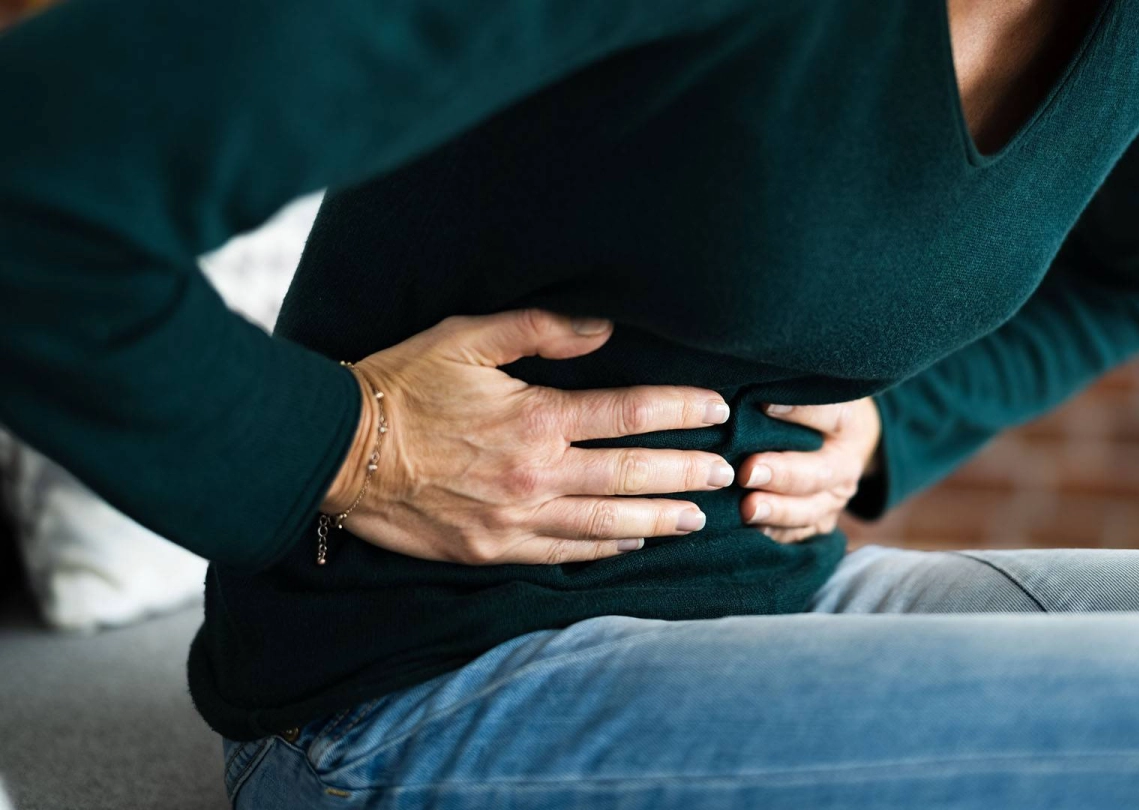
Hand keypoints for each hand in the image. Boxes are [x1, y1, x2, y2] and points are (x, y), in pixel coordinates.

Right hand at [323, 309, 734, 564]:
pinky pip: (563, 553)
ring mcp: (516, 520)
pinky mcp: (492, 550)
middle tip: (725, 474)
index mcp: (536, 419)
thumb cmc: (402, 384)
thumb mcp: (466, 336)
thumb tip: (604, 329)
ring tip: (699, 518)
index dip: (679, 411)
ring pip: (607, 523)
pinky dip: (605, 549)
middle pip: (631, 475)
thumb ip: (541, 330)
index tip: (716, 409)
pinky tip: (632, 543)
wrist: (337, 451)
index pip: (629, 415)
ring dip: (659, 520)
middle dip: (685, 473)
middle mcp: (536, 475)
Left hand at [735, 398, 881, 542]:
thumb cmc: (819, 412)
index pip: (830, 417)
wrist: (846, 445)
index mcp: (848, 428)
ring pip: (810, 513)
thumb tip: (763, 402)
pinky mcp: (818, 523)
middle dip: (783, 476)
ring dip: (778, 512)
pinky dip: (775, 535)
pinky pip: (798, 535)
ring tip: (748, 509)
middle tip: (749, 472)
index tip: (763, 405)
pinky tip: (751, 531)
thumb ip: (798, 398)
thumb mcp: (817, 394)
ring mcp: (833, 501)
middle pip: (818, 475)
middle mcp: (845, 470)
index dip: (799, 412)